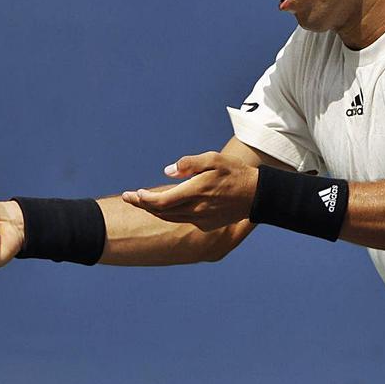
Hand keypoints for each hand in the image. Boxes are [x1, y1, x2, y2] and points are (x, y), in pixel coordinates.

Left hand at [120, 151, 258, 230]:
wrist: (257, 194)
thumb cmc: (235, 172)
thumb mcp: (213, 159)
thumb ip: (189, 164)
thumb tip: (167, 171)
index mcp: (196, 192)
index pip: (161, 201)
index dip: (143, 200)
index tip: (132, 193)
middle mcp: (196, 209)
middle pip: (161, 211)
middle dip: (142, 204)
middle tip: (128, 197)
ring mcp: (201, 219)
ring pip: (170, 218)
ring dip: (154, 210)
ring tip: (141, 202)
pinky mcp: (206, 224)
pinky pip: (182, 219)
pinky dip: (170, 213)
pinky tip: (166, 206)